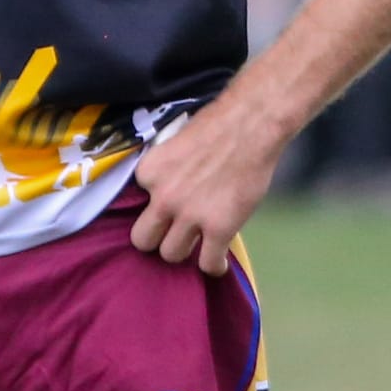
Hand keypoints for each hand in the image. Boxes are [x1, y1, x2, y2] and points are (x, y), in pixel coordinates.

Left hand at [129, 97, 281, 274]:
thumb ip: (164, 171)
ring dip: (184, 251)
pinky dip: (213, 266)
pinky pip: (208, 263)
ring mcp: (190, 216)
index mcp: (148, 173)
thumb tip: (167, 189)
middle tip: (172, 235)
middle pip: (143, 240)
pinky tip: (218, 263)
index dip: (156, 203)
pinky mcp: (219, 228)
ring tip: (198, 246)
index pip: (138, 203)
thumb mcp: (172, 143)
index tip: (170, 203)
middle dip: (156, 239)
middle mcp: (163, 197)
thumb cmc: (217, 124)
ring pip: (171, 255)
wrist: (251, 124)